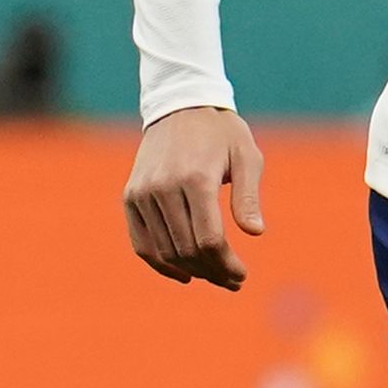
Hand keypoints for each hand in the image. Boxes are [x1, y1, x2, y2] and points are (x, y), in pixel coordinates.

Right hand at [125, 105, 265, 289]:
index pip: (209, 239)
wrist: (180, 106)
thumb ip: (248, 196)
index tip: (242, 275)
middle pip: (186, 249)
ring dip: (190, 271)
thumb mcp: (246, 156)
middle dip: (212, 272)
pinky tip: (183, 273)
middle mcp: (163, 187)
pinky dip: (160, 263)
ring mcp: (142, 193)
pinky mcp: (130, 197)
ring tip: (213, 277)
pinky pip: (141, 243)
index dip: (226, 264)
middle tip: (233, 281)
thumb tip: (256, 232)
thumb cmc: (221, 133)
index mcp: (196, 178)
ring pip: (163, 251)